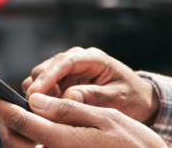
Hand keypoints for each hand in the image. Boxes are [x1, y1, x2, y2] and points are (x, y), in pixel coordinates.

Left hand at [0, 89, 166, 147]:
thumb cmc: (135, 143)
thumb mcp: (106, 117)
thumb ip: (68, 109)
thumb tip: (35, 100)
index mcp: (64, 140)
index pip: (20, 119)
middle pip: (15, 140)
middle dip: (3, 121)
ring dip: (15, 132)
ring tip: (17, 113)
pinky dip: (30, 141)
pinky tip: (37, 127)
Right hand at [23, 47, 157, 124]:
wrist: (137, 98)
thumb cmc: (131, 97)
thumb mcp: (119, 98)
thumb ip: (96, 96)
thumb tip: (69, 96)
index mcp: (92, 58)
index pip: (63, 62)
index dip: (47, 77)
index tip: (34, 94)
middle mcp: (75, 59)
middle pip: (43, 69)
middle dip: (40, 90)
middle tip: (46, 112)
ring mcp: (66, 70)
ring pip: (39, 79)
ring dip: (40, 96)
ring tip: (53, 114)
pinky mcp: (61, 81)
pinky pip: (43, 89)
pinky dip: (43, 100)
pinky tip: (53, 113)